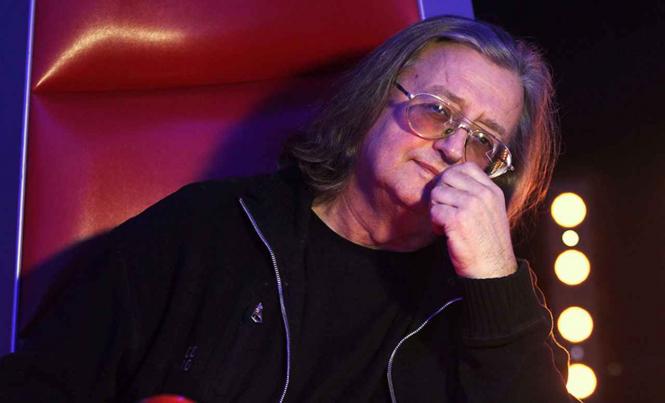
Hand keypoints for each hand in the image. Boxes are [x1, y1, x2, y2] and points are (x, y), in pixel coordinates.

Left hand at [429, 162, 516, 278]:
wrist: (492, 270)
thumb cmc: (487, 244)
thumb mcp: (490, 212)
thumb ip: (476, 194)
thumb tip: (449, 180)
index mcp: (492, 191)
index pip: (465, 167)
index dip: (451, 179)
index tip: (450, 197)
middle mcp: (483, 195)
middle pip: (447, 177)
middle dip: (440, 194)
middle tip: (444, 211)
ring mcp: (471, 206)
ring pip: (437, 194)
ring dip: (436, 210)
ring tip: (446, 225)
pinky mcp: (458, 220)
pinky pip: (434, 212)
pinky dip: (435, 224)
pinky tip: (445, 234)